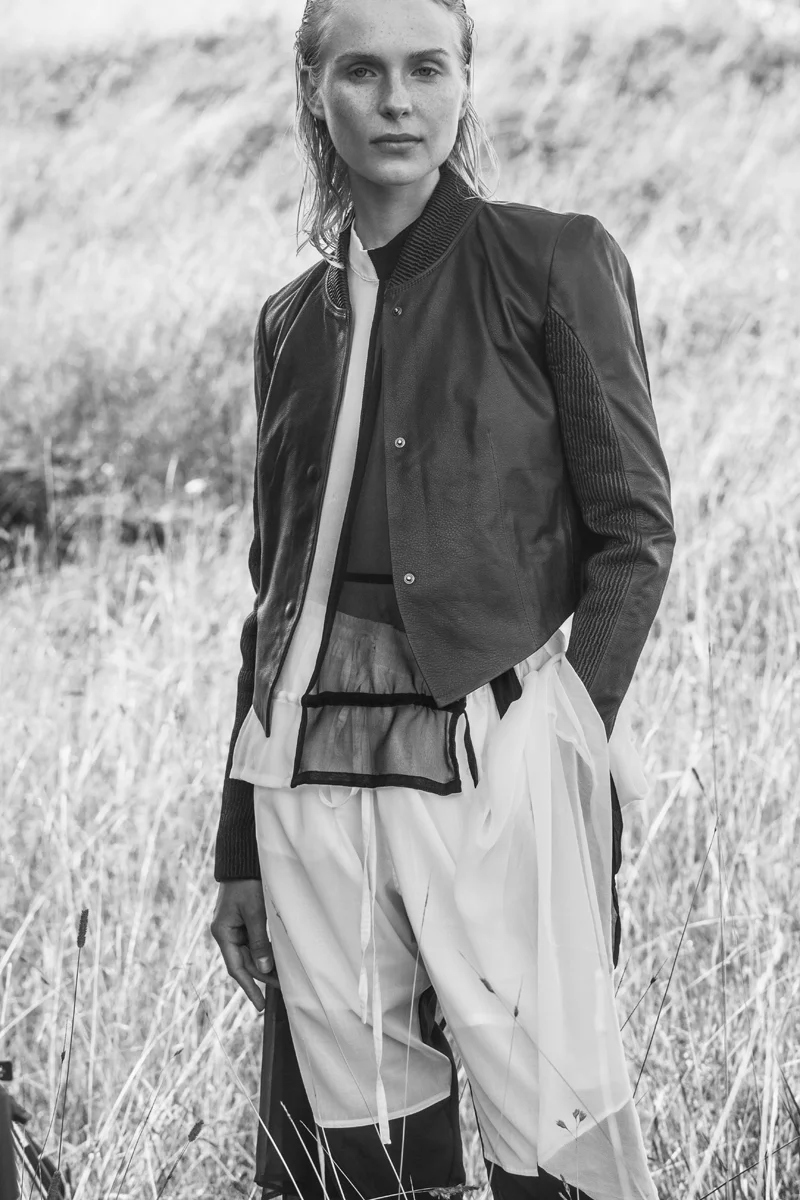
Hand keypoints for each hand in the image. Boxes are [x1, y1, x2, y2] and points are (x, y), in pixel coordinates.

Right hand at [210, 880, 279, 1011]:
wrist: (243, 861)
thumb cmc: (247, 884)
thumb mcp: (255, 913)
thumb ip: (259, 942)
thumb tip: (263, 969)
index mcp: (223, 933)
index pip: (236, 968)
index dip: (249, 987)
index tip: (259, 1005)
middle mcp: (226, 933)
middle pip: (244, 963)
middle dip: (261, 977)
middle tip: (281, 989)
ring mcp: (234, 928)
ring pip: (249, 954)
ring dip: (264, 965)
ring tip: (282, 978)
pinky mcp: (242, 922)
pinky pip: (253, 943)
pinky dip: (263, 952)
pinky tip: (275, 960)